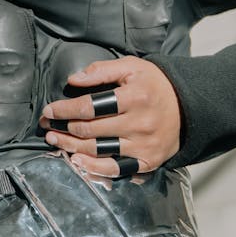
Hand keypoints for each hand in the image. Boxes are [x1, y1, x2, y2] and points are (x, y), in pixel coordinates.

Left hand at [38, 56, 181, 177]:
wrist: (187, 108)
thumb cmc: (154, 85)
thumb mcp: (132, 67)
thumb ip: (102, 70)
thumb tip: (74, 80)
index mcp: (135, 97)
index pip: (90, 106)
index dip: (65, 109)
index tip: (50, 110)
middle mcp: (139, 123)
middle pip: (90, 130)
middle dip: (63, 127)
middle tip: (48, 126)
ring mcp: (143, 145)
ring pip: (98, 150)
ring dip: (71, 146)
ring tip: (55, 140)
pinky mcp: (147, 161)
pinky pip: (115, 169)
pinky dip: (93, 168)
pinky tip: (77, 161)